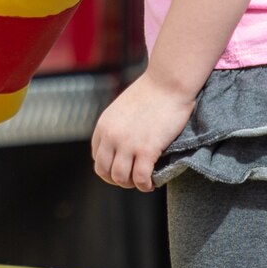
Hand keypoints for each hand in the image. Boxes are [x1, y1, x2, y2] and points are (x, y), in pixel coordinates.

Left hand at [91, 69, 197, 190]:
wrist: (168, 82)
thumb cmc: (152, 92)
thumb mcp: (123, 108)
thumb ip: (118, 126)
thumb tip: (122, 145)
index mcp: (104, 126)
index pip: (98, 157)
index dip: (109, 167)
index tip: (123, 167)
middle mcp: (111, 137)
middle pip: (104, 171)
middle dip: (116, 180)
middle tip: (131, 179)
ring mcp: (128, 144)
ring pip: (120, 178)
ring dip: (131, 184)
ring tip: (143, 181)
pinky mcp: (146, 149)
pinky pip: (140, 178)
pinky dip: (145, 185)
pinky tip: (152, 183)